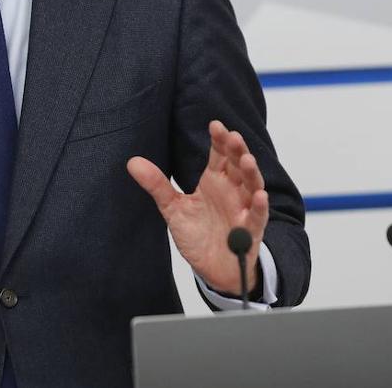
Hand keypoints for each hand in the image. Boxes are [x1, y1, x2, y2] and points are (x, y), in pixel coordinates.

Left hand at [127, 120, 268, 295]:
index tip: (215, 125)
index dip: (220, 140)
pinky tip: (258, 196)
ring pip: (252, 186)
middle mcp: (232, 191)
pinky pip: (256, 217)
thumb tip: (132, 162)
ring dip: (251, 173)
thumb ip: (157, 185)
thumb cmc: (198, 234)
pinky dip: (258, 206)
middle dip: (237, 150)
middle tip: (233, 136)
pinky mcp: (249, 231)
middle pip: (238, 165)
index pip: (220, 155)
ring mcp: (242, 209)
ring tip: (247, 160)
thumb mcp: (173, 208)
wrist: (212, 267)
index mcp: (215, 181)